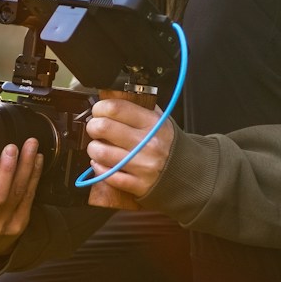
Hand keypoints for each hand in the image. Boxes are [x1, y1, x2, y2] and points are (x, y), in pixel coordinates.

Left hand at [83, 94, 175, 210]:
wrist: (187, 172)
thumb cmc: (168, 144)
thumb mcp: (159, 119)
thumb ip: (138, 108)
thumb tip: (110, 97)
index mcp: (152, 123)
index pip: (115, 108)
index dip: (100, 107)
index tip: (98, 111)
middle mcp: (147, 143)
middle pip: (103, 128)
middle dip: (93, 126)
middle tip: (95, 128)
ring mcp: (142, 165)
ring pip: (101, 152)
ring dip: (93, 148)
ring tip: (98, 146)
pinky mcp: (137, 184)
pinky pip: (107, 174)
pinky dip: (99, 168)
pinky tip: (102, 162)